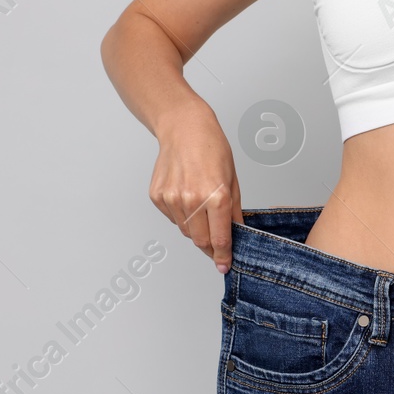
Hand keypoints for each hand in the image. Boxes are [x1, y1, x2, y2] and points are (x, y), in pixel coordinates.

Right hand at [150, 112, 241, 273]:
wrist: (184, 129)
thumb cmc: (212, 149)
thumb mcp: (232, 179)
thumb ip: (234, 211)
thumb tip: (236, 234)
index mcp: (216, 196)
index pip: (219, 239)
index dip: (222, 256)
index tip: (224, 265)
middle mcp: (192, 200)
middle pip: (200, 240)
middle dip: (210, 246)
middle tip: (217, 245)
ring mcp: (172, 199)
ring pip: (185, 231)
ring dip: (195, 228)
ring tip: (201, 206)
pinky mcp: (157, 197)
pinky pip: (172, 218)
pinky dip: (181, 215)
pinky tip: (186, 195)